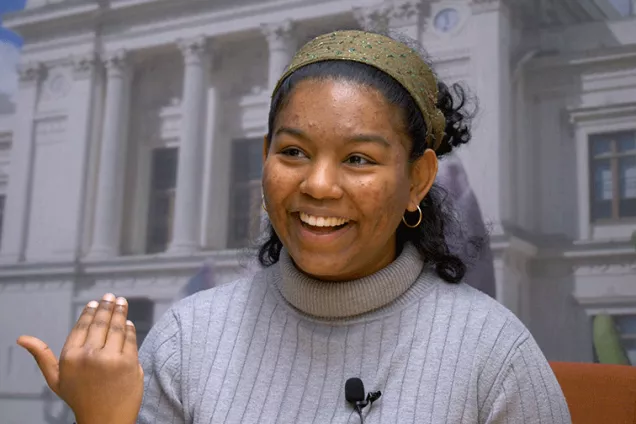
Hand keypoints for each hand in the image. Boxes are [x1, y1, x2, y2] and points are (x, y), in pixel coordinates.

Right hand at [17, 293, 143, 423]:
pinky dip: (130, 328)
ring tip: (122, 303)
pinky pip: (130, 339)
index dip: (89, 312)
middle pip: (101, 323)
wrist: (104, 421)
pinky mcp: (129, 362)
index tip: (94, 303)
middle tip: (111, 297)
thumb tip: (22, 338)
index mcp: (70, 357)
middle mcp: (89, 355)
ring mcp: (110, 358)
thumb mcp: (56, 379)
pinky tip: (128, 323)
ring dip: (120, 312)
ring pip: (117, 327)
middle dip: (107, 307)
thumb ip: (42, 356)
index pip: (82, 326)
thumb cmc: (80, 398)